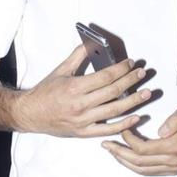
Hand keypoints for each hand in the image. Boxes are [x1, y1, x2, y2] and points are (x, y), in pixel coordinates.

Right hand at [17, 45, 151, 137]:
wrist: (29, 114)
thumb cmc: (45, 92)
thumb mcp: (60, 70)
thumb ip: (77, 56)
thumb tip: (92, 43)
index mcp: (74, 88)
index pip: (105, 77)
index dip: (121, 69)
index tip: (131, 63)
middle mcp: (80, 105)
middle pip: (113, 92)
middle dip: (131, 81)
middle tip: (142, 73)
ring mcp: (83, 121)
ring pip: (114, 111)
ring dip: (133, 101)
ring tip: (147, 93)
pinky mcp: (83, 133)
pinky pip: (108, 130)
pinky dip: (124, 125)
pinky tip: (137, 118)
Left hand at [101, 105, 176, 175]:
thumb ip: (174, 121)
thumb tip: (160, 131)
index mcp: (174, 147)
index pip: (143, 149)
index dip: (129, 140)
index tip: (121, 129)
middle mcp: (173, 162)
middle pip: (139, 162)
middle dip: (120, 153)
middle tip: (105, 144)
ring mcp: (173, 168)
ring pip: (142, 170)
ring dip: (124, 162)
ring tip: (111, 152)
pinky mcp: (173, 170)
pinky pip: (149, 172)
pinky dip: (134, 166)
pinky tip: (125, 158)